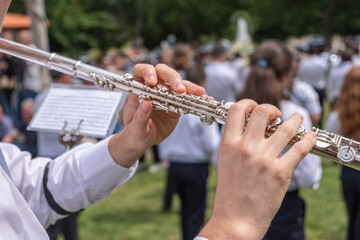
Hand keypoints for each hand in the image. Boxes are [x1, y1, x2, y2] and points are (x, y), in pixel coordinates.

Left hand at [108, 64, 204, 167]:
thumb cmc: (134, 132)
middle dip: (172, 78)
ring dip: (188, 86)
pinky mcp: (176, 103)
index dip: (147, 72)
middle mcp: (152, 87)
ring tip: (198, 92)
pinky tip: (206, 99)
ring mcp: (166, 94)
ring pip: (178, 83)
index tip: (152, 81)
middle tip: (179, 89)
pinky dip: (196, 97)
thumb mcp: (135, 128)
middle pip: (163, 72)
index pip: (141, 71)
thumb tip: (146, 104)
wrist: (143, 140)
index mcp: (138, 88)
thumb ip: (139, 117)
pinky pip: (187, 97)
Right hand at [198, 99, 316, 238]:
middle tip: (277, 115)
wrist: (236, 218)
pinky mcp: (281, 172)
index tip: (256, 107)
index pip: (237, 109)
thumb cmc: (229, 191)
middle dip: (272, 109)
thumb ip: (235, 142)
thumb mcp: (225, 161)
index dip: (248, 102)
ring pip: (286, 127)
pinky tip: (310, 136)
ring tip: (298, 119)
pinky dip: (308, 139)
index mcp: (229, 144)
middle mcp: (246, 148)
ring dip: (295, 119)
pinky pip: (300, 148)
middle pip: (262, 111)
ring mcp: (264, 159)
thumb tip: (249, 126)